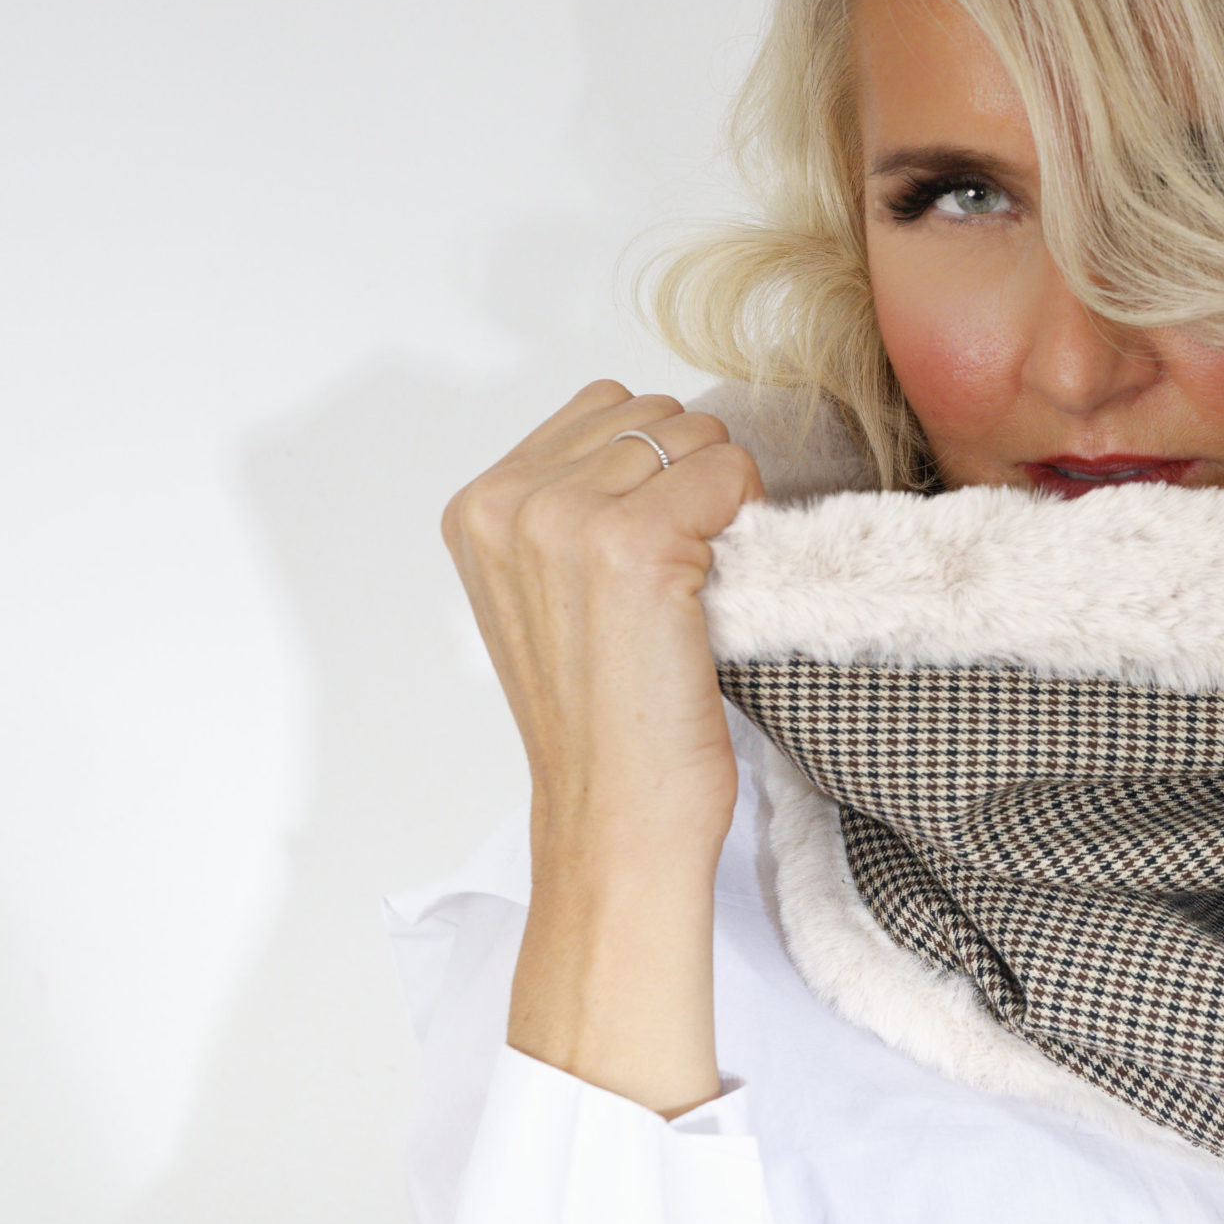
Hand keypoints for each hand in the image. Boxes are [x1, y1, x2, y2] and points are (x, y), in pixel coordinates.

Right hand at [440, 380, 763, 843]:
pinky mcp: (633, 545)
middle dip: (691, 478)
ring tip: (696, 584)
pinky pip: (729, 473)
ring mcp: (565, 519)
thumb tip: (656, 436)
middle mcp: (508, 502)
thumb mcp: (546, 591)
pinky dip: (747, 519)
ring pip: (699, 437)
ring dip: (721, 500)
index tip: (651, 551)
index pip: (603, 407)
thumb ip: (571, 504)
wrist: (615, 816)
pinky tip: (716, 591)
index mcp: (477, 507)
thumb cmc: (602, 719)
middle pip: (654, 415)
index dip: (655, 470)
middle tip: (682, 573)